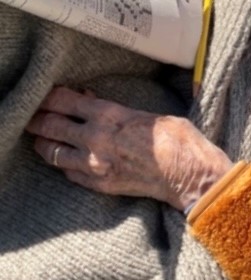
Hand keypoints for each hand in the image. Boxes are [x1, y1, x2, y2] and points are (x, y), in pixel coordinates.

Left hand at [26, 87, 233, 210]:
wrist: (189, 174)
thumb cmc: (177, 139)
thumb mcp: (147, 113)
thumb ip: (116, 109)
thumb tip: (92, 100)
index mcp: (110, 115)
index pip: (64, 101)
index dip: (50, 96)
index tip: (45, 94)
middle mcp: (96, 139)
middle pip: (51, 126)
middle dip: (38, 119)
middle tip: (32, 116)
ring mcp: (95, 165)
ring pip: (54, 153)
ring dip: (45, 143)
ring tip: (42, 138)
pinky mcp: (100, 184)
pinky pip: (70, 174)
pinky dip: (65, 164)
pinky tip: (67, 159)